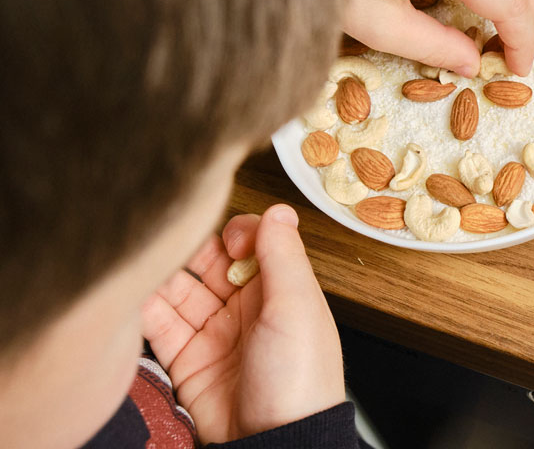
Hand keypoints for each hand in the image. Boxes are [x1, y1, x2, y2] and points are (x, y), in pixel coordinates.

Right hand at [140, 205, 343, 442]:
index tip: (228, 238)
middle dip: (189, 251)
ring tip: (142, 261)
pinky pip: (159, 327)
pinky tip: (131, 292)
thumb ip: (283, 256)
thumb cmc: (300, 379)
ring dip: (161, 276)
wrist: (277, 443)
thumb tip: (280, 209)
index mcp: (280, 291)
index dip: (235, 233)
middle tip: (170, 240)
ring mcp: (214, 333)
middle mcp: (246, 308)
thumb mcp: (297, 307)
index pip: (251, 244)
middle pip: (210, 264)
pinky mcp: (187, 361)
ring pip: (180, 291)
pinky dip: (143, 309)